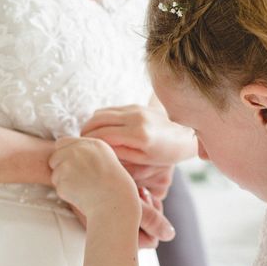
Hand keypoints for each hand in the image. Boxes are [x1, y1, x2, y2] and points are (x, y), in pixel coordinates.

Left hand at [49, 137, 174, 242]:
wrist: (115, 202)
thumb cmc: (113, 184)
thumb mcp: (105, 158)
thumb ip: (86, 151)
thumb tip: (64, 150)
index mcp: (90, 144)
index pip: (62, 142)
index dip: (64, 154)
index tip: (73, 165)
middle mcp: (78, 150)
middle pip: (55, 157)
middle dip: (61, 168)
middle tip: (78, 179)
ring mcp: (69, 165)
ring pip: (55, 173)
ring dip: (64, 182)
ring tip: (83, 188)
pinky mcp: (63, 180)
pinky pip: (58, 187)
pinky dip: (66, 193)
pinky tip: (81, 195)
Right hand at [81, 105, 195, 166]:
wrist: (185, 135)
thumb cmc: (165, 154)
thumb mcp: (143, 160)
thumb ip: (120, 154)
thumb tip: (99, 149)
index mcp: (138, 135)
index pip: (103, 135)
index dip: (89, 142)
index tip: (82, 150)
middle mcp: (135, 117)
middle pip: (98, 120)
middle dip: (85, 131)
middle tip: (81, 144)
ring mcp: (135, 108)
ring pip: (102, 112)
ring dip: (91, 123)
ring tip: (89, 137)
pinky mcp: (136, 105)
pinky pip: (111, 110)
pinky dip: (101, 119)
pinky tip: (101, 130)